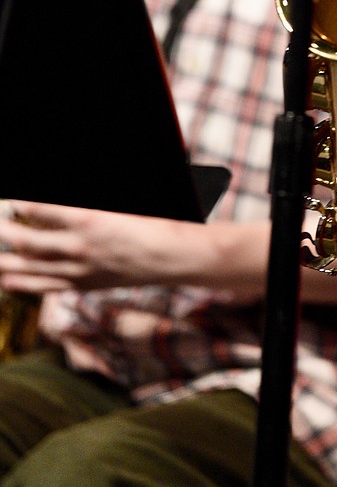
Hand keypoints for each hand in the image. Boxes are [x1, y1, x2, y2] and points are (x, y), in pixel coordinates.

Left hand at [0, 201, 212, 295]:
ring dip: (3, 261)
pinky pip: (44, 286)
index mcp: (89, 220)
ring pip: (29, 268)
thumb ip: (84, 205)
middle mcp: (78, 248)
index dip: (20, 204)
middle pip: (26, 242)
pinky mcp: (82, 284)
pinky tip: (7, 279)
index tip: (9, 200)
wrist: (169, 257)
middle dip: (2, 233)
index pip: (40, 210)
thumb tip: (58, 203)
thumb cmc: (150, 222)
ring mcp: (78, 270)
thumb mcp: (117, 206)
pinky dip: (21, 283)